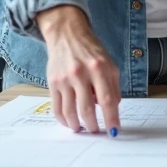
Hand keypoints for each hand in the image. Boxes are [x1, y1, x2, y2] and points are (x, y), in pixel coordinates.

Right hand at [37, 5, 120, 134]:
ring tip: (83, 129)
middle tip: (97, 131)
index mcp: (99, 68)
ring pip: (70, 112)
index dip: (111, 118)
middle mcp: (80, 73)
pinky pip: (57, 108)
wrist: (67, 34)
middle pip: (87, 109)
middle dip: (93, 125)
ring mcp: (64, 79)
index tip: (114, 131)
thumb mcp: (109, 63)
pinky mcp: (52, 82)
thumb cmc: (91, 50)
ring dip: (77, 126)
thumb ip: (113, 86)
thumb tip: (113, 108)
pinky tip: (69, 123)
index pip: (107, 100)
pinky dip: (63, 120)